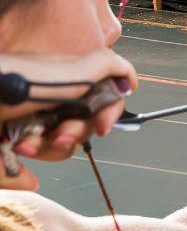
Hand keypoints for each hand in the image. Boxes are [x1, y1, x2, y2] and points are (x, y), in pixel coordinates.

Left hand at [0, 49, 137, 189]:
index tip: (101, 126)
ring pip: (60, 147)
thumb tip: (130, 82)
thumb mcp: (72, 70)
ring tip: (27, 144)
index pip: (104, 99)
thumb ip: (107, 67)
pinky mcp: (11, 144)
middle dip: (74, 134)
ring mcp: (31, 120)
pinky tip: (16, 151)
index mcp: (68, 81)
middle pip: (84, 126)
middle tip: (59, 136)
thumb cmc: (18, 84)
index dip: (107, 113)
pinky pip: (30, 163)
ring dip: (49, 149)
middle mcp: (53, 99)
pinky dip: (27, 160)